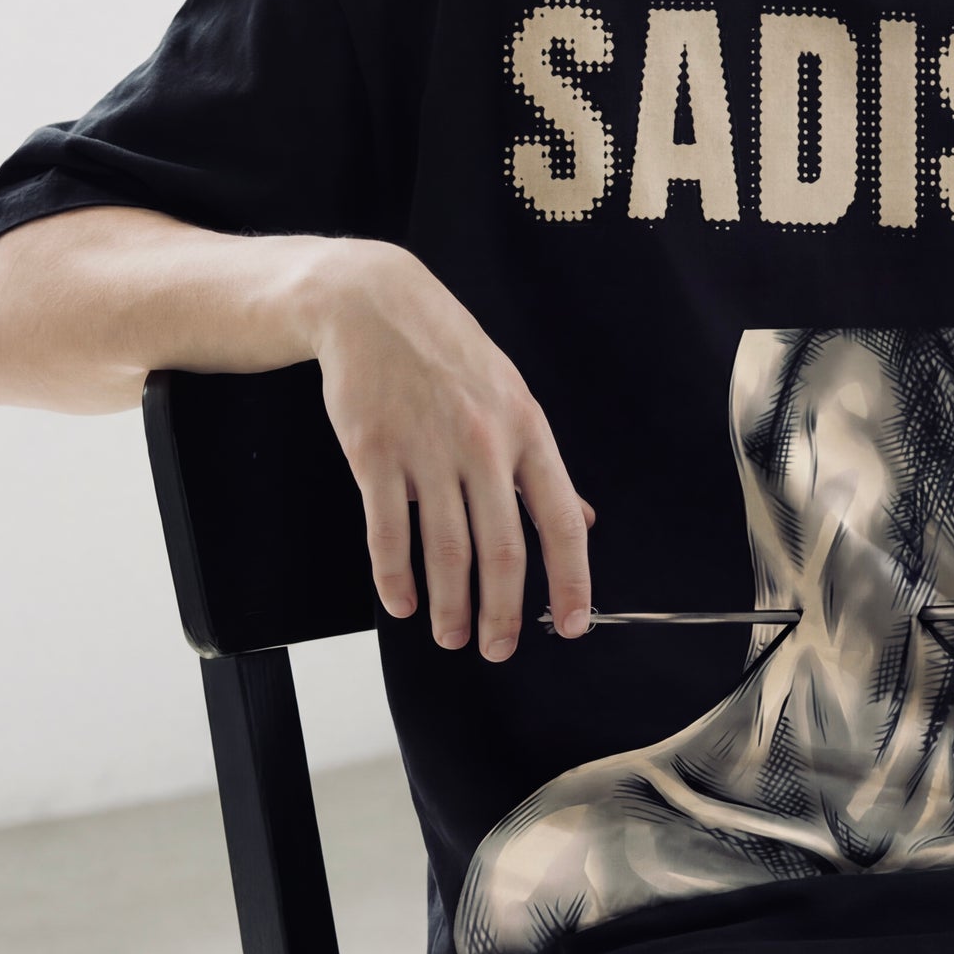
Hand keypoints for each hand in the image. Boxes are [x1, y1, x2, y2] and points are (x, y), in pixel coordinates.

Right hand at [306, 241, 596, 661]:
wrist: (373, 305)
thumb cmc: (446, 353)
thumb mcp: (511, 396)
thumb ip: (539, 465)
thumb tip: (579, 517)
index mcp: (527, 431)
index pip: (560, 521)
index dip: (570, 581)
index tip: (571, 625)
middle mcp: (484, 444)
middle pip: (501, 551)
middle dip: (502, 613)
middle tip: (496, 648)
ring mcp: (427, 449)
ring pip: (446, 551)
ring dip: (450, 606)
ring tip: (451, 636)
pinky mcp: (375, 453)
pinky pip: (388, 531)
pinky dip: (395, 578)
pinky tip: (401, 602)